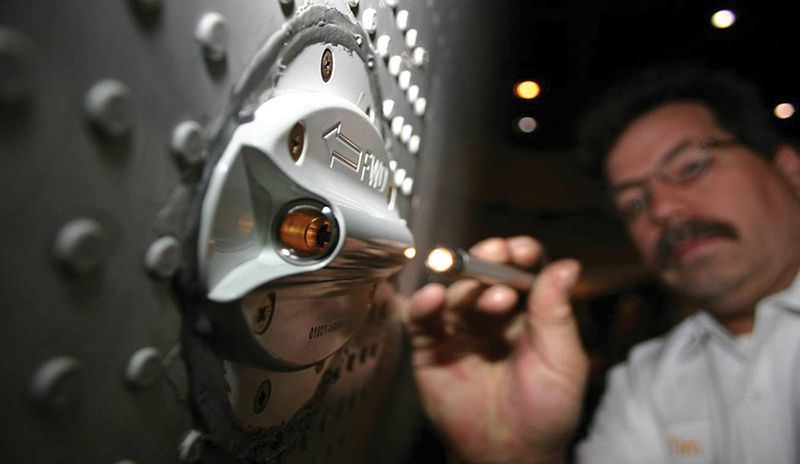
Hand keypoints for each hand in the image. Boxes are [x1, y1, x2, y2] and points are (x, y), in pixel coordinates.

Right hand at [406, 236, 587, 463]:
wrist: (510, 454)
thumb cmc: (545, 413)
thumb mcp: (563, 362)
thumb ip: (557, 314)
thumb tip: (566, 266)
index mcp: (527, 312)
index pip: (521, 269)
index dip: (519, 254)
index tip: (520, 249)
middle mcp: (491, 315)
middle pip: (485, 272)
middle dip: (490, 259)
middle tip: (497, 253)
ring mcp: (459, 329)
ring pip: (455, 291)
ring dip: (467, 286)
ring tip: (484, 296)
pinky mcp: (431, 347)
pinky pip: (422, 319)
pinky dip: (424, 304)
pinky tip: (433, 297)